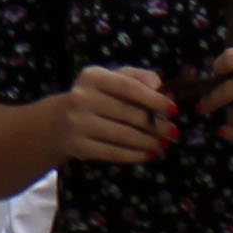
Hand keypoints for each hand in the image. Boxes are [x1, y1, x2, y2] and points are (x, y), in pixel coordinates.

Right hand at [56, 64, 184, 166]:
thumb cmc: (95, 97)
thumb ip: (137, 77)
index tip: (174, 109)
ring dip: (149, 142)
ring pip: (123, 136)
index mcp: (92, 77)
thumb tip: (159, 84)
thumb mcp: (111, 79)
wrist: (57, 123)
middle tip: (174, 132)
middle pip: (129, 114)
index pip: (128, 87)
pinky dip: (135, 155)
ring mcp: (77, 124)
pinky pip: (113, 152)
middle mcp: (82, 98)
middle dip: (156, 125)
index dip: (154, 99)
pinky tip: (148, 155)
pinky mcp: (78, 146)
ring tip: (163, 145)